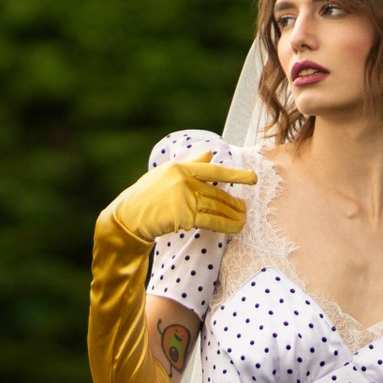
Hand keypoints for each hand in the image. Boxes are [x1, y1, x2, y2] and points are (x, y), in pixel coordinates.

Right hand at [99, 153, 254, 248]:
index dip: (235, 174)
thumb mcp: (166, 174)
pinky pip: (211, 221)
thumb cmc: (146, 195)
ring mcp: (184, 198)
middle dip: (233, 202)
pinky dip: (225, 225)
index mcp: (180, 168)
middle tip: (245, 208)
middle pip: (216, 193)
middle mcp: (184, 181)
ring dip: (232, 215)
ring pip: (216, 208)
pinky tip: (235, 228)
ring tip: (242, 220)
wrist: (129, 216)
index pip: (213, 170)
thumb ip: (190, 164)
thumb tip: (210, 154)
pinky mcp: (184, 216)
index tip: (253, 178)